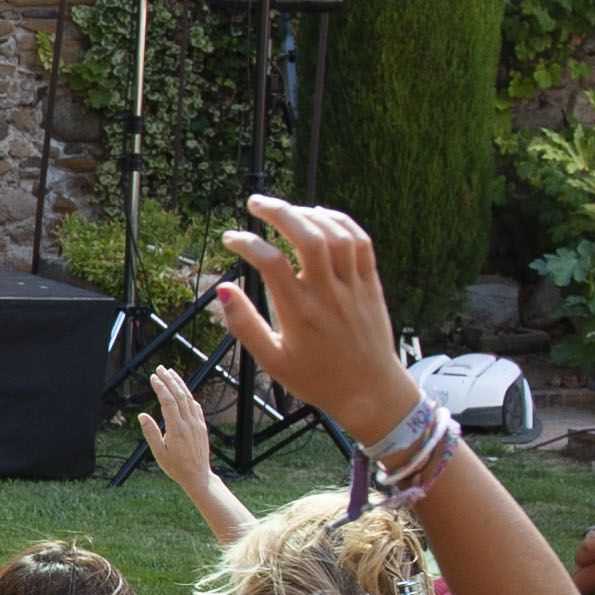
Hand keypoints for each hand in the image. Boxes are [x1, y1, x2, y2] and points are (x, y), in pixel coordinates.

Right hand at [137, 368, 214, 488]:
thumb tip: (142, 416)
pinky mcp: (201, 426)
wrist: (198, 476)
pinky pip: (195, 406)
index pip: (168, 401)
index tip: (153, 377)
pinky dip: (188, 395)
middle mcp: (189, 423)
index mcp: (177, 428)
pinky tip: (184, 391)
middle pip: (179, 395)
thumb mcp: (158, 453)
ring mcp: (197, 423)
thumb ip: (151, 433)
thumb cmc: (176, 467)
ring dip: (179, 384)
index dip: (160, 387)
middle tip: (160, 368)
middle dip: (169, 380)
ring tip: (171, 373)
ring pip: (189, 398)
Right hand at [210, 198, 414, 446]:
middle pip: (306, 237)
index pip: (271, 263)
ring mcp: (353, 287)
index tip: (230, 238)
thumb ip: (245, 324)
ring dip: (308, 214)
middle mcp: (328, 295)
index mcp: (300, 314)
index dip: (247, 243)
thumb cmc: (317, 379)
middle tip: (255, 202)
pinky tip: (321, 216)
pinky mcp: (371, 284)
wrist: (370, 392)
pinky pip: (360, 242)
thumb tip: (223, 290)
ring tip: (286, 209)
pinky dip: (340, 222)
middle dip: (278, 212)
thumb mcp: (272, 361)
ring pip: (335, 234)